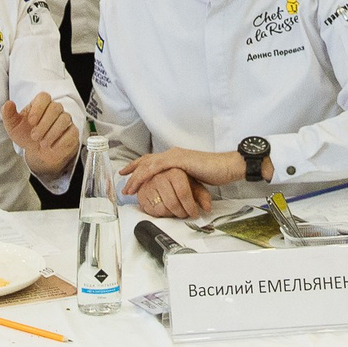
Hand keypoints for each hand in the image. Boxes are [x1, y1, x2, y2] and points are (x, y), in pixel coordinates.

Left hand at [1, 93, 78, 179]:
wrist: (37, 152)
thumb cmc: (26, 135)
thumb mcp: (13, 127)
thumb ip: (9, 115)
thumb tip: (8, 104)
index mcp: (40, 104)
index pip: (44, 97)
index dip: (38, 108)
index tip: (31, 121)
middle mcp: (54, 109)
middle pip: (55, 107)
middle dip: (44, 123)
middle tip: (34, 136)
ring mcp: (65, 120)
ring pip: (64, 119)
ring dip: (52, 133)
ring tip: (42, 143)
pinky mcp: (72, 132)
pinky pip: (72, 132)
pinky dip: (61, 141)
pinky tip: (52, 147)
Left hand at [121, 147, 252, 194]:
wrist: (226, 167)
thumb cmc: (214, 173)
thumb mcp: (193, 179)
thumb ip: (182, 182)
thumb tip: (175, 192)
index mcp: (175, 157)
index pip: (152, 160)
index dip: (138, 166)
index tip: (127, 174)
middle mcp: (172, 154)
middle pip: (146, 160)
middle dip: (132, 169)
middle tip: (121, 178)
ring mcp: (174, 156)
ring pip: (148, 164)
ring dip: (135, 176)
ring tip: (127, 188)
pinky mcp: (178, 160)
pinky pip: (156, 167)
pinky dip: (145, 174)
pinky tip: (138, 181)